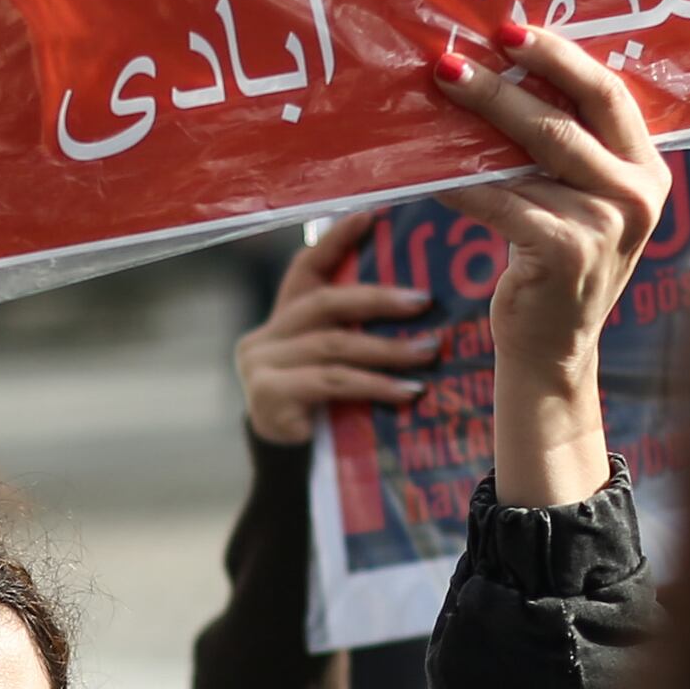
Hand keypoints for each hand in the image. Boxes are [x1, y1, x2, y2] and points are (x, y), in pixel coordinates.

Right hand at [236, 213, 440, 447]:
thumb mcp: (336, 367)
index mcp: (281, 319)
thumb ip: (353, 334)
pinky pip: (332, 382)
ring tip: (429, 354)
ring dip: (388, 349)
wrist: (291, 472)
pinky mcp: (268, 395)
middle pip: (325, 303)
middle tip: (424, 301)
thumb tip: (421, 306)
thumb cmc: (324, 413)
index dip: (337, 240)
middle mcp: (264, 335)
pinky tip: (408, 393)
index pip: (306, 267)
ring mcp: (260, 365)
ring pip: (334, 345)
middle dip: (378, 298)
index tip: (373, 216)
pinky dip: (375, 385)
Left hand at [425, 23, 667, 509]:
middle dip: (503, 84)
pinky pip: (500, 200)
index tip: (508, 29)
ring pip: (527, 158)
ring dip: (472, 127)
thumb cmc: (557, 263)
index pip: (608, 93)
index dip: (559, 55)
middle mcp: (638, 194)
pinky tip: (428, 169)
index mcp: (648, 169)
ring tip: (433, 100)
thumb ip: (567, 147)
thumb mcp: (579, 199)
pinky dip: (461, 182)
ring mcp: (607, 225)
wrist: (554, 349)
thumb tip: (499, 70)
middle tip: (451, 58)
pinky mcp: (567, 251)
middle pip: (564, 118)